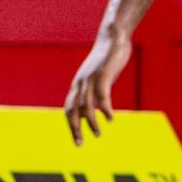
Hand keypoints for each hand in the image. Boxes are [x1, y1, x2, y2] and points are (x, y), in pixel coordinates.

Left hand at [64, 30, 130, 146]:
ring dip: (91, 122)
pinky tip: (110, 118)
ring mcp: (90, 79)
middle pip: (72, 110)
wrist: (112, 37)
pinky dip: (105, 109)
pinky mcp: (102, 76)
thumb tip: (100, 103)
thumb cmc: (108, 57)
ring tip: (98, 134)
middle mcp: (80, 83)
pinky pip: (102, 97)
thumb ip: (97, 88)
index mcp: (78, 84)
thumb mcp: (100, 75)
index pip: (69, 108)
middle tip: (80, 144)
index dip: (72, 124)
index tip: (78, 138)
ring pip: (86, 106)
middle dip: (74, 128)